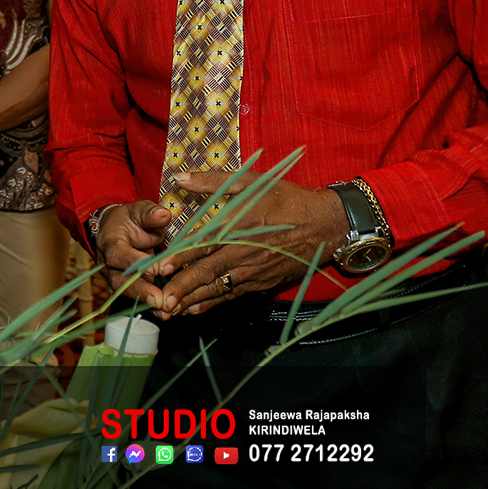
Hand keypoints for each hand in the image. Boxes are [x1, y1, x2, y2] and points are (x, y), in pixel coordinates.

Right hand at [96, 201, 172, 311]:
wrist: (116, 230)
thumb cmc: (129, 220)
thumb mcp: (139, 211)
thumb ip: (150, 213)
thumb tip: (163, 214)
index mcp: (110, 242)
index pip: (118, 253)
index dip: (134, 261)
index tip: (154, 269)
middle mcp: (108, 264)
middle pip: (120, 280)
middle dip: (140, 290)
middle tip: (159, 299)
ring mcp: (114, 277)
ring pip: (126, 293)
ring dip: (146, 302)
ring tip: (164, 310)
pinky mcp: (125, 287)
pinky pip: (135, 298)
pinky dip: (150, 306)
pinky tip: (165, 313)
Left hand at [152, 171, 347, 318]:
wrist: (328, 224)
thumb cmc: (287, 199)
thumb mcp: (252, 181)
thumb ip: (213, 181)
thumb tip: (180, 178)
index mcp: (239, 226)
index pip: (204, 245)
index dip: (181, 257)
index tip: (160, 267)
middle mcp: (245, 252)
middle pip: (208, 273)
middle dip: (182, 287)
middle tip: (160, 300)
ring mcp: (255, 271)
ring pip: (219, 288)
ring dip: (194, 300)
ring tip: (170, 310)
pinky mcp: (263, 283)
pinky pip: (234, 295)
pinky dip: (213, 303)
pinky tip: (195, 309)